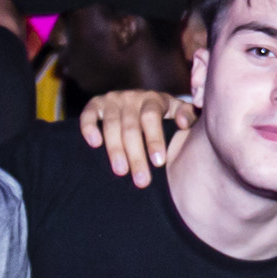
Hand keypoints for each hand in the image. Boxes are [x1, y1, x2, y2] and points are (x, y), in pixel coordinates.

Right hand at [76, 89, 194, 186]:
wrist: (142, 102)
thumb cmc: (164, 114)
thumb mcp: (178, 111)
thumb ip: (187, 115)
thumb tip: (183, 123)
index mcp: (154, 99)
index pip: (151, 117)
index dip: (154, 139)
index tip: (158, 162)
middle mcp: (132, 97)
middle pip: (131, 127)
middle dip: (136, 155)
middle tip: (141, 180)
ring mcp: (112, 100)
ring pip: (111, 125)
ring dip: (115, 149)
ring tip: (120, 171)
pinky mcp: (96, 104)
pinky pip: (88, 114)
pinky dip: (89, 128)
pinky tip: (94, 144)